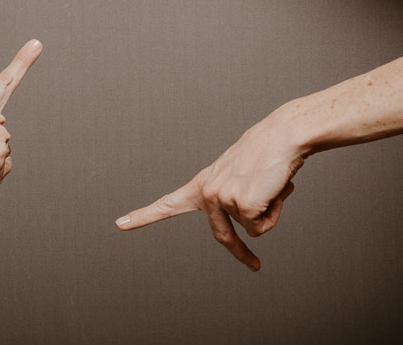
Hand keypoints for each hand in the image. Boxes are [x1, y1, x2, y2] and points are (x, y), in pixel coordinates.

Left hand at [116, 117, 302, 270]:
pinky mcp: (242, 204)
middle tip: (255, 267)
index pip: (168, 203)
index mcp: (203, 184)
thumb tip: (254, 223)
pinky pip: (262, 227)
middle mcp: (207, 192)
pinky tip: (274, 188)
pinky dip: (274, 211)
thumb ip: (237, 199)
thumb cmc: (267, 154)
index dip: (143, 216)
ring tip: (269, 183)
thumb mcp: (241, 178)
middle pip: (224, 237)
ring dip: (268, 211)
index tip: (119, 224)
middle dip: (242, 255)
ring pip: (253, 230)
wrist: (283, 135)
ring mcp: (222, 198)